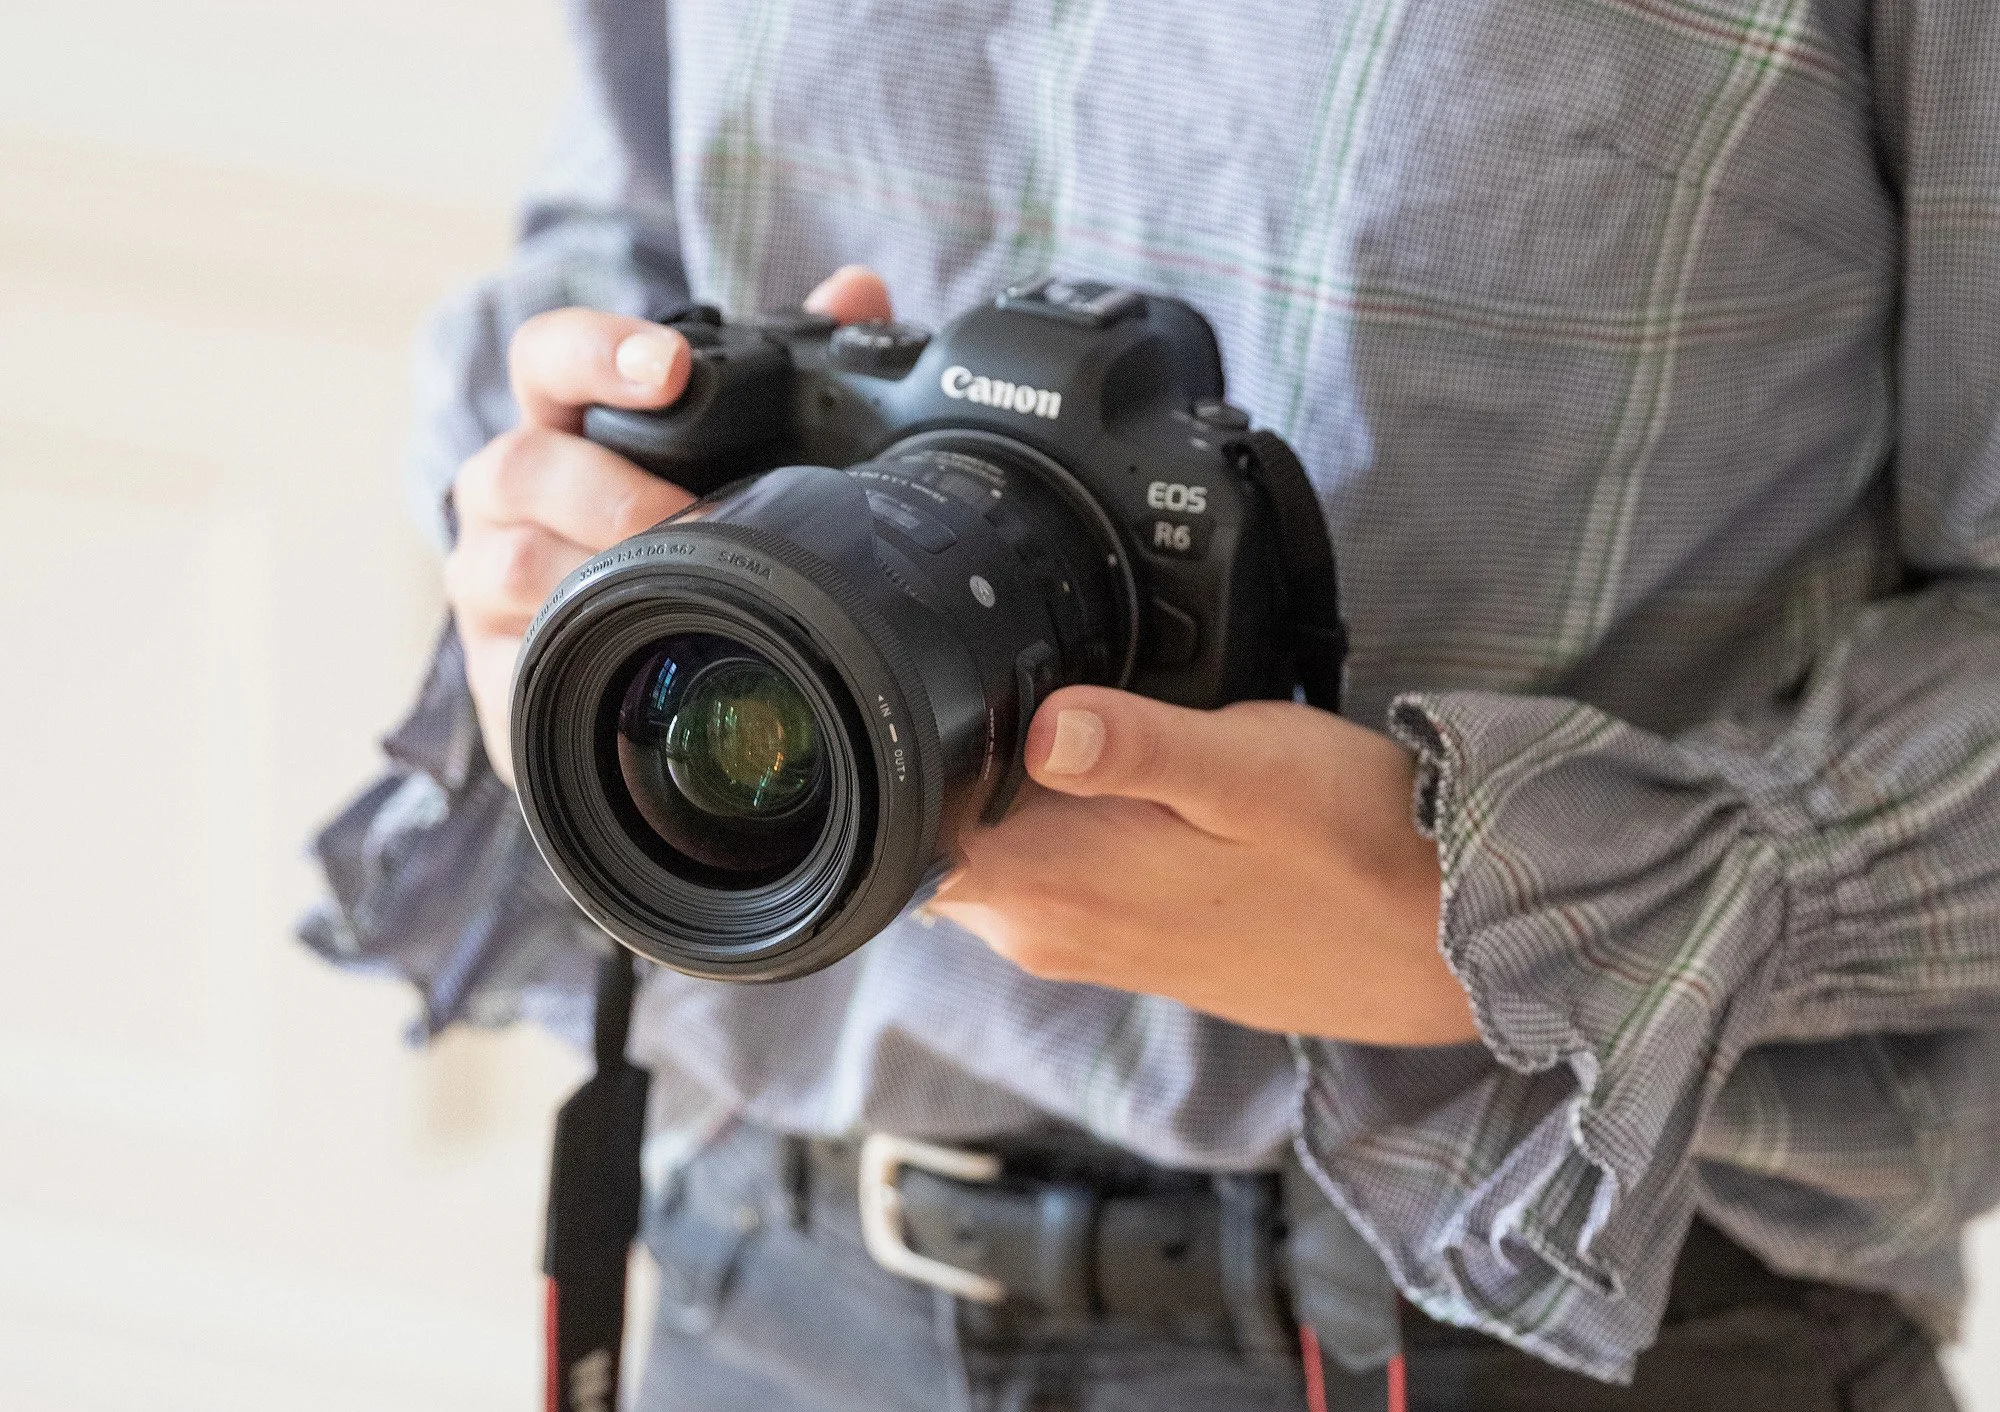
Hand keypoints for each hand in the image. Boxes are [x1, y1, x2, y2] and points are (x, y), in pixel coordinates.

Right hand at [446, 266, 894, 784]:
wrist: (640, 671)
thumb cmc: (681, 541)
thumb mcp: (740, 453)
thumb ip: (795, 366)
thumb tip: (857, 292)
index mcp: (565, 422)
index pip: (547, 357)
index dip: (596, 350)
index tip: (669, 364)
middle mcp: (512, 491)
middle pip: (518, 463)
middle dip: (610, 487)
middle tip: (692, 512)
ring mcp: (490, 577)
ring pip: (507, 559)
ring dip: (595, 569)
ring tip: (675, 583)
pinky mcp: (496, 662)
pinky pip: (509, 651)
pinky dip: (568, 645)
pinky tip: (627, 647)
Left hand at [926, 687, 1476, 1046]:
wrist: (1449, 939)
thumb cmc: (1362, 847)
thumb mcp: (1251, 769)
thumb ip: (1136, 748)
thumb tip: (1035, 727)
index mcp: (1054, 884)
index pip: (911, 824)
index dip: (919, 745)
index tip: (958, 682)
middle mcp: (1047, 930)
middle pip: (942, 831)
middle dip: (969, 759)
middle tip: (1062, 688)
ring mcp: (1083, 946)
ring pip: (997, 850)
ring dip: (1024, 792)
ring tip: (1114, 732)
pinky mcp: (1125, 948)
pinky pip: (1053, 875)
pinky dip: (1068, 826)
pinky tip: (1139, 791)